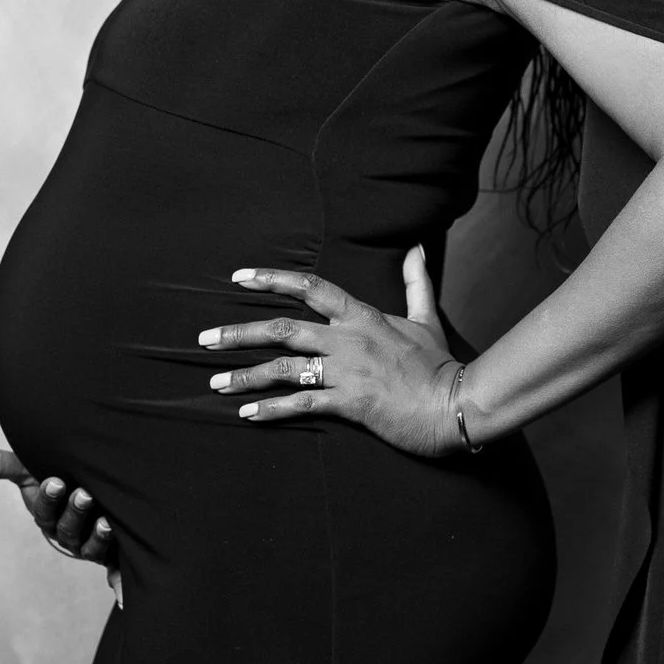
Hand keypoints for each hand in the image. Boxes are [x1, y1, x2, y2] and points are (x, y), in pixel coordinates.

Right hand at [0, 446, 122, 604]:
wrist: (99, 490)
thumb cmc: (60, 477)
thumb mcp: (31, 469)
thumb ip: (0, 464)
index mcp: (48, 515)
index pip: (44, 511)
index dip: (49, 498)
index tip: (56, 481)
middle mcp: (68, 534)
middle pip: (67, 529)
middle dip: (74, 513)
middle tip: (83, 494)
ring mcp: (91, 545)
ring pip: (90, 546)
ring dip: (97, 535)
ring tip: (105, 519)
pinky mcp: (115, 554)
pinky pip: (115, 565)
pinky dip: (118, 569)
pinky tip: (121, 558)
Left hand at [199, 247, 463, 456]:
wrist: (458, 403)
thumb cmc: (440, 364)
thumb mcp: (426, 318)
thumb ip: (415, 282)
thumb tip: (415, 248)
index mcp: (361, 315)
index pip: (309, 286)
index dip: (271, 278)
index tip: (238, 278)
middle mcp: (348, 338)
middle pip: (282, 328)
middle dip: (239, 333)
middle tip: (205, 339)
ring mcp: (347, 370)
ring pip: (284, 369)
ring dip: (245, 375)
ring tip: (216, 383)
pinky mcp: (350, 403)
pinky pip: (302, 404)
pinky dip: (272, 410)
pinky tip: (248, 415)